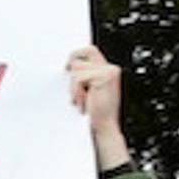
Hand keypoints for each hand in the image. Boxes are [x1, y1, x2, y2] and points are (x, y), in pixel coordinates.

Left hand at [68, 44, 126, 161]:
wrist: (105, 127)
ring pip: (79, 68)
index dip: (78, 54)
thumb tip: (70, 65)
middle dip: (74, 67)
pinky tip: (83, 102)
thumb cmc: (97, 112)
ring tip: (80, 99)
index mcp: (109, 70)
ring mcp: (109, 72)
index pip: (91, 50)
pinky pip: (79, 78)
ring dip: (75, 86)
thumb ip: (85, 75)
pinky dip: (76, 91)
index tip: (67, 64)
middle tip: (68, 75)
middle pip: (84, 54)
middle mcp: (111, 69)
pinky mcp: (104, 77)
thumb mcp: (89, 90)